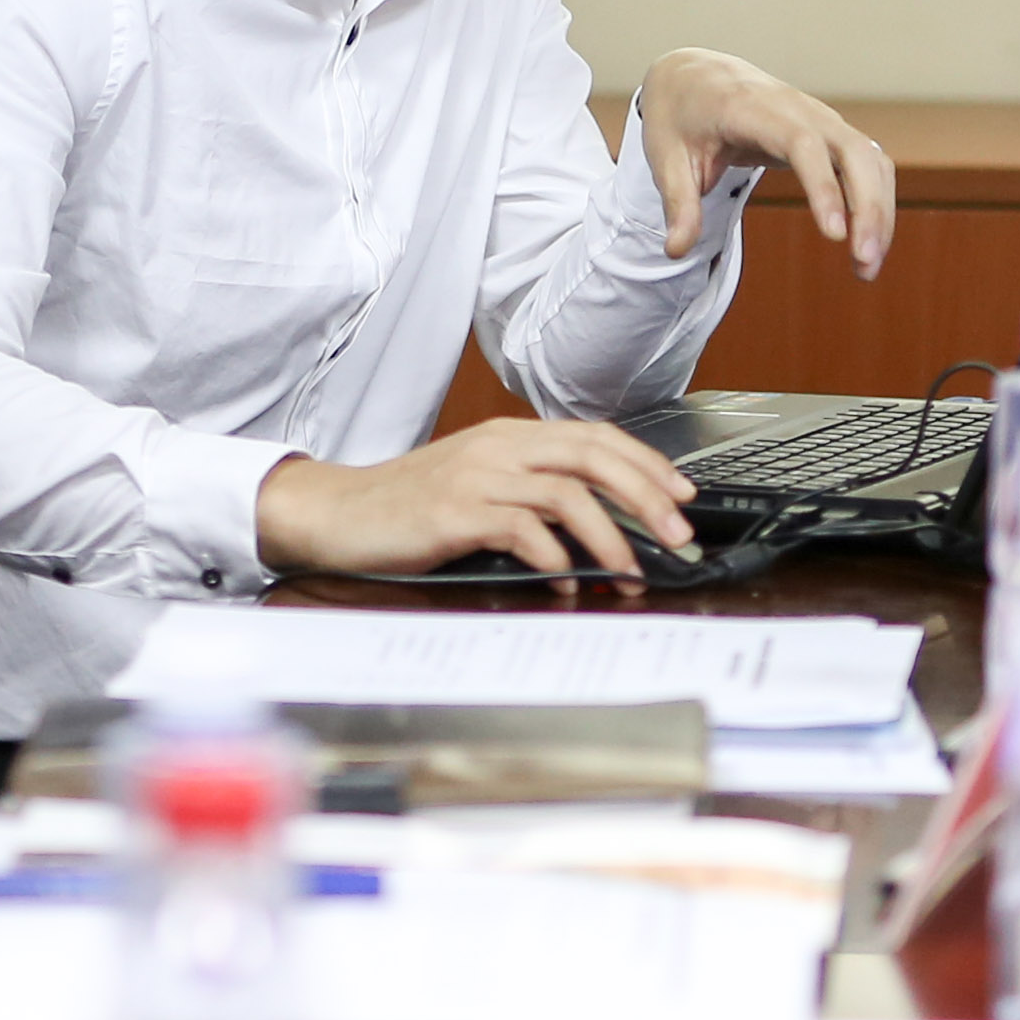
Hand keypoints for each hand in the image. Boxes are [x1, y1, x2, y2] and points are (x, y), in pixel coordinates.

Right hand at [256, 419, 697, 582]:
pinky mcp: (455, 512)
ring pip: (568, 493)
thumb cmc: (405, 507)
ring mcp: (477, 476)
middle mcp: (499, 447)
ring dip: (611, 535)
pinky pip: (523, 528)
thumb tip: (596, 531)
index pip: (596, 437)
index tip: (682, 495)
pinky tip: (565, 583)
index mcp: (509, 436)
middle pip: (594, 455)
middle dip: (647, 496)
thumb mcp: (475, 486)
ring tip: (630, 570)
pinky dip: (555, 559)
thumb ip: (529, 496)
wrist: (337, 512)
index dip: (646, 464)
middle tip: (677, 534)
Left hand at [638, 48, 896, 279]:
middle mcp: (797, 108)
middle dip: (868, 206)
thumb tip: (674, 251)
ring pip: (870, 157)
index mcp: (751, 109)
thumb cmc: (680, 116)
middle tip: (864, 263)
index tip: (835, 234)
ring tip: (867, 266)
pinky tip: (867, 242)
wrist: (695, 76)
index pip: (802, 144)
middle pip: (852, 150)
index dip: (823, 186)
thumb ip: (678, 203)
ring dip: (879, 210)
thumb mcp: (666, 157)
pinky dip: (876, 200)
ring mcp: (819, 117)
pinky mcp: (829, 131)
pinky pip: (868, 162)